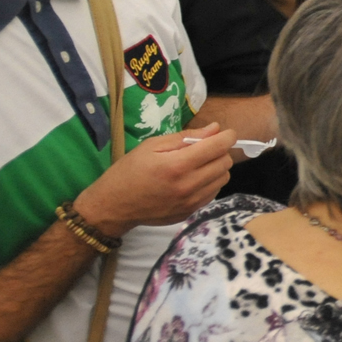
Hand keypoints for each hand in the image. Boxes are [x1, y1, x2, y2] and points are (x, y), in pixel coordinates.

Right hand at [75, 121, 235, 233]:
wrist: (114, 206)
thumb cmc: (129, 171)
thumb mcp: (151, 146)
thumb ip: (186, 137)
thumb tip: (215, 129)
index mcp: (177, 165)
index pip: (218, 147)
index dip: (227, 136)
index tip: (226, 133)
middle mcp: (188, 185)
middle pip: (225, 163)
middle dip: (220, 151)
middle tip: (205, 148)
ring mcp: (191, 202)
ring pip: (223, 179)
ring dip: (216, 167)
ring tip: (198, 164)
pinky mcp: (191, 212)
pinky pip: (213, 193)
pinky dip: (210, 182)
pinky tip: (194, 179)